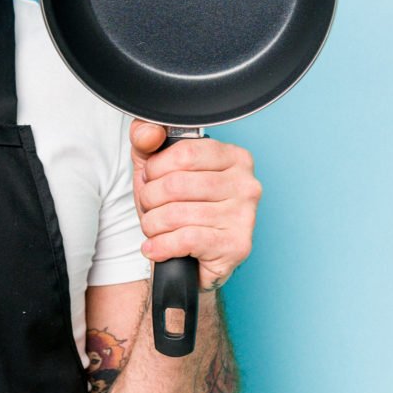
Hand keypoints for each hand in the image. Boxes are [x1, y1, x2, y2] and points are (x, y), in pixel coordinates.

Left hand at [129, 121, 261, 291]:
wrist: (188, 260)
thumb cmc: (177, 210)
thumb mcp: (156, 170)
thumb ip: (146, 141)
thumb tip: (149, 132)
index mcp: (233, 157)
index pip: (185, 153)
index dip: (156, 168)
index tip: (152, 179)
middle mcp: (246, 184)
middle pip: (177, 184)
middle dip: (150, 199)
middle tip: (151, 208)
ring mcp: (245, 216)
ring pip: (177, 213)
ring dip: (153, 224)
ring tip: (155, 229)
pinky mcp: (237, 245)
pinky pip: (186, 238)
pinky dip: (161, 245)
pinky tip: (157, 248)